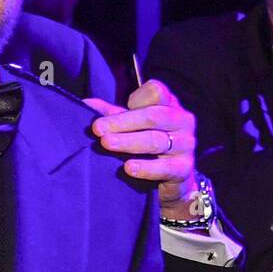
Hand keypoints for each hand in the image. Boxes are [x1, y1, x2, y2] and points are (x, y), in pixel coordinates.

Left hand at [85, 79, 197, 212]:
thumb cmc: (150, 146)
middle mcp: (182, 121)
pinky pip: (165, 167)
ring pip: (156, 141)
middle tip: (98, 129)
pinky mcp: (184, 168)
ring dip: (129, 142)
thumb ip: (113, 114)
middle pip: (153, 116)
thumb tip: (86, 104)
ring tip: (107, 144)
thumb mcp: (133, 126)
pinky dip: (146, 168)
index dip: (136, 98)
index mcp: (170, 105)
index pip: (156, 91)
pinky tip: (129, 168)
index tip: (113, 112)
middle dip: (122, 123)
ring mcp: (186, 145)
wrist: (174, 179)